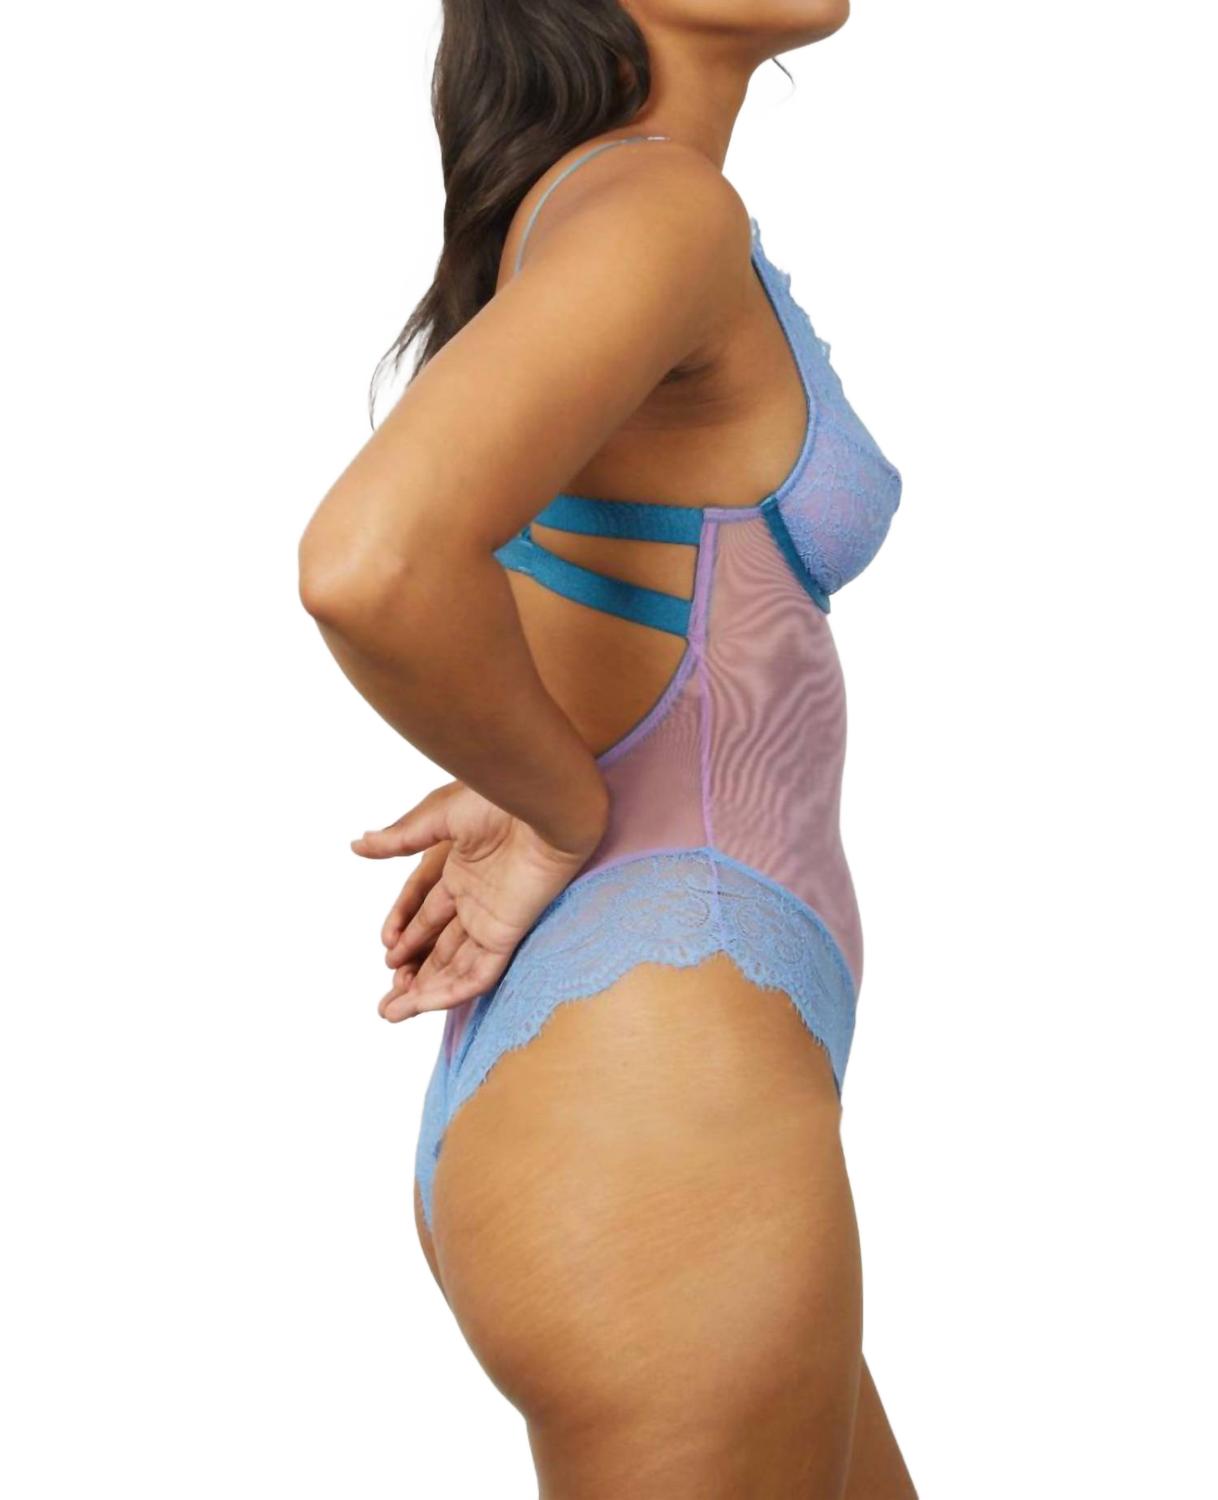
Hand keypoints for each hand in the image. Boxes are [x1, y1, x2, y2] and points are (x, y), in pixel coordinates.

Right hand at [352, 779, 606, 1021]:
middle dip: (411, 972)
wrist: (540, 802)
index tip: (386, 949)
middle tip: (386, 999)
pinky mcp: (507, 933)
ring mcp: (491, 919)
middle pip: (439, 947)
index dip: (405, 932)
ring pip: (455, 967)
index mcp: (460, 870)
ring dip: (424, 991)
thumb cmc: (497, 798)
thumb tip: (358, 846)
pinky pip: (479, 973)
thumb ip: (399, 839)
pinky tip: (424, 1004)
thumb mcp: (437, 817)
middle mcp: (475, 899)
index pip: (425, 912)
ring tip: (392, 1012)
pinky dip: (451, 992)